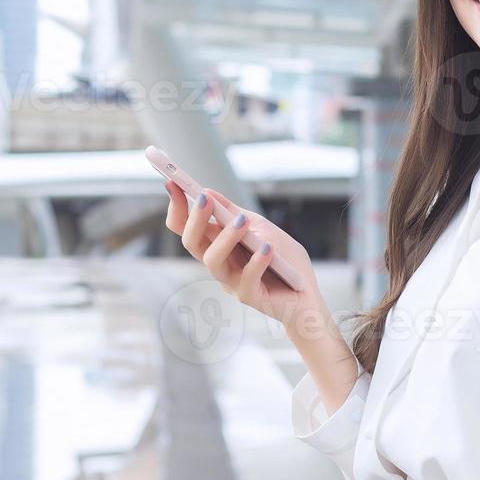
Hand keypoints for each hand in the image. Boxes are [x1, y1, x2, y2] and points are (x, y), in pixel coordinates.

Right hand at [163, 182, 322, 326]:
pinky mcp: (250, 296)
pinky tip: (267, 248)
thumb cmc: (284, 260)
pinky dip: (256, 262)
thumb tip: (207, 191)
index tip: (172, 183)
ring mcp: (231, 282)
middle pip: (191, 243)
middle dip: (194, 219)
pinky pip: (247, 279)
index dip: (177, 207)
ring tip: (241, 221)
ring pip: (213, 261)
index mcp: (218, 245)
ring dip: (225, 238)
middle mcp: (219, 263)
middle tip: (204, 199)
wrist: (307, 294)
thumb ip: (235, 212)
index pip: (187, 228)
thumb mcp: (261, 227)